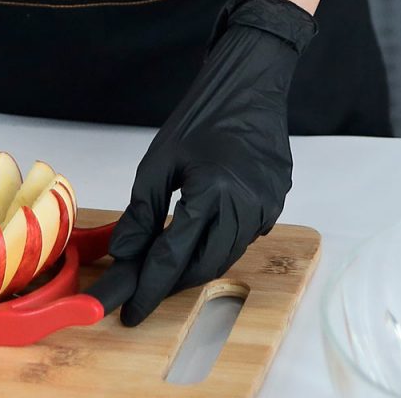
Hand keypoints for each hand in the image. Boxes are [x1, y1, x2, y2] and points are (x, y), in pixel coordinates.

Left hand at [87, 0, 316, 325]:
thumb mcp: (159, 162)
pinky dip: (218, 244)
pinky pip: (243, 238)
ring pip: (226, 256)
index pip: (173, 256)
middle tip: (144, 288)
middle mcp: (245, 206)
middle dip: (172, 282)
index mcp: (211, 193)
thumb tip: (123, 253)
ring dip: (195, 265)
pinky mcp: (276, 204)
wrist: (249, 88)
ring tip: (167, 264)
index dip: (148, 288)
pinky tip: (200, 235)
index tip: (129, 312)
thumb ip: (142, 211)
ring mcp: (266, 207)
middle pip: (204, 266)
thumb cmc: (201, 118)